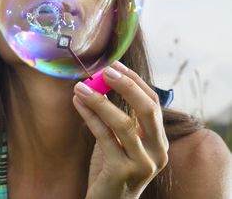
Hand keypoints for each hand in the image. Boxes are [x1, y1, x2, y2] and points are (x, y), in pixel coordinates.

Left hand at [73, 62, 168, 198]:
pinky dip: (90, 116)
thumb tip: (102, 81)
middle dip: (126, 86)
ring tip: (80, 87)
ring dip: (100, 100)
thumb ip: (120, 116)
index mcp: (159, 141)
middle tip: (105, 71)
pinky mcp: (121, 172)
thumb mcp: (122, 140)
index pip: (153, 103)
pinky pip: (104, 136)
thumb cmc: (112, 167)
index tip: (115, 65)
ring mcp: (142, 164)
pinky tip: (77, 103)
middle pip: (148, 109)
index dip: (135, 81)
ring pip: (124, 123)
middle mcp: (157, 152)